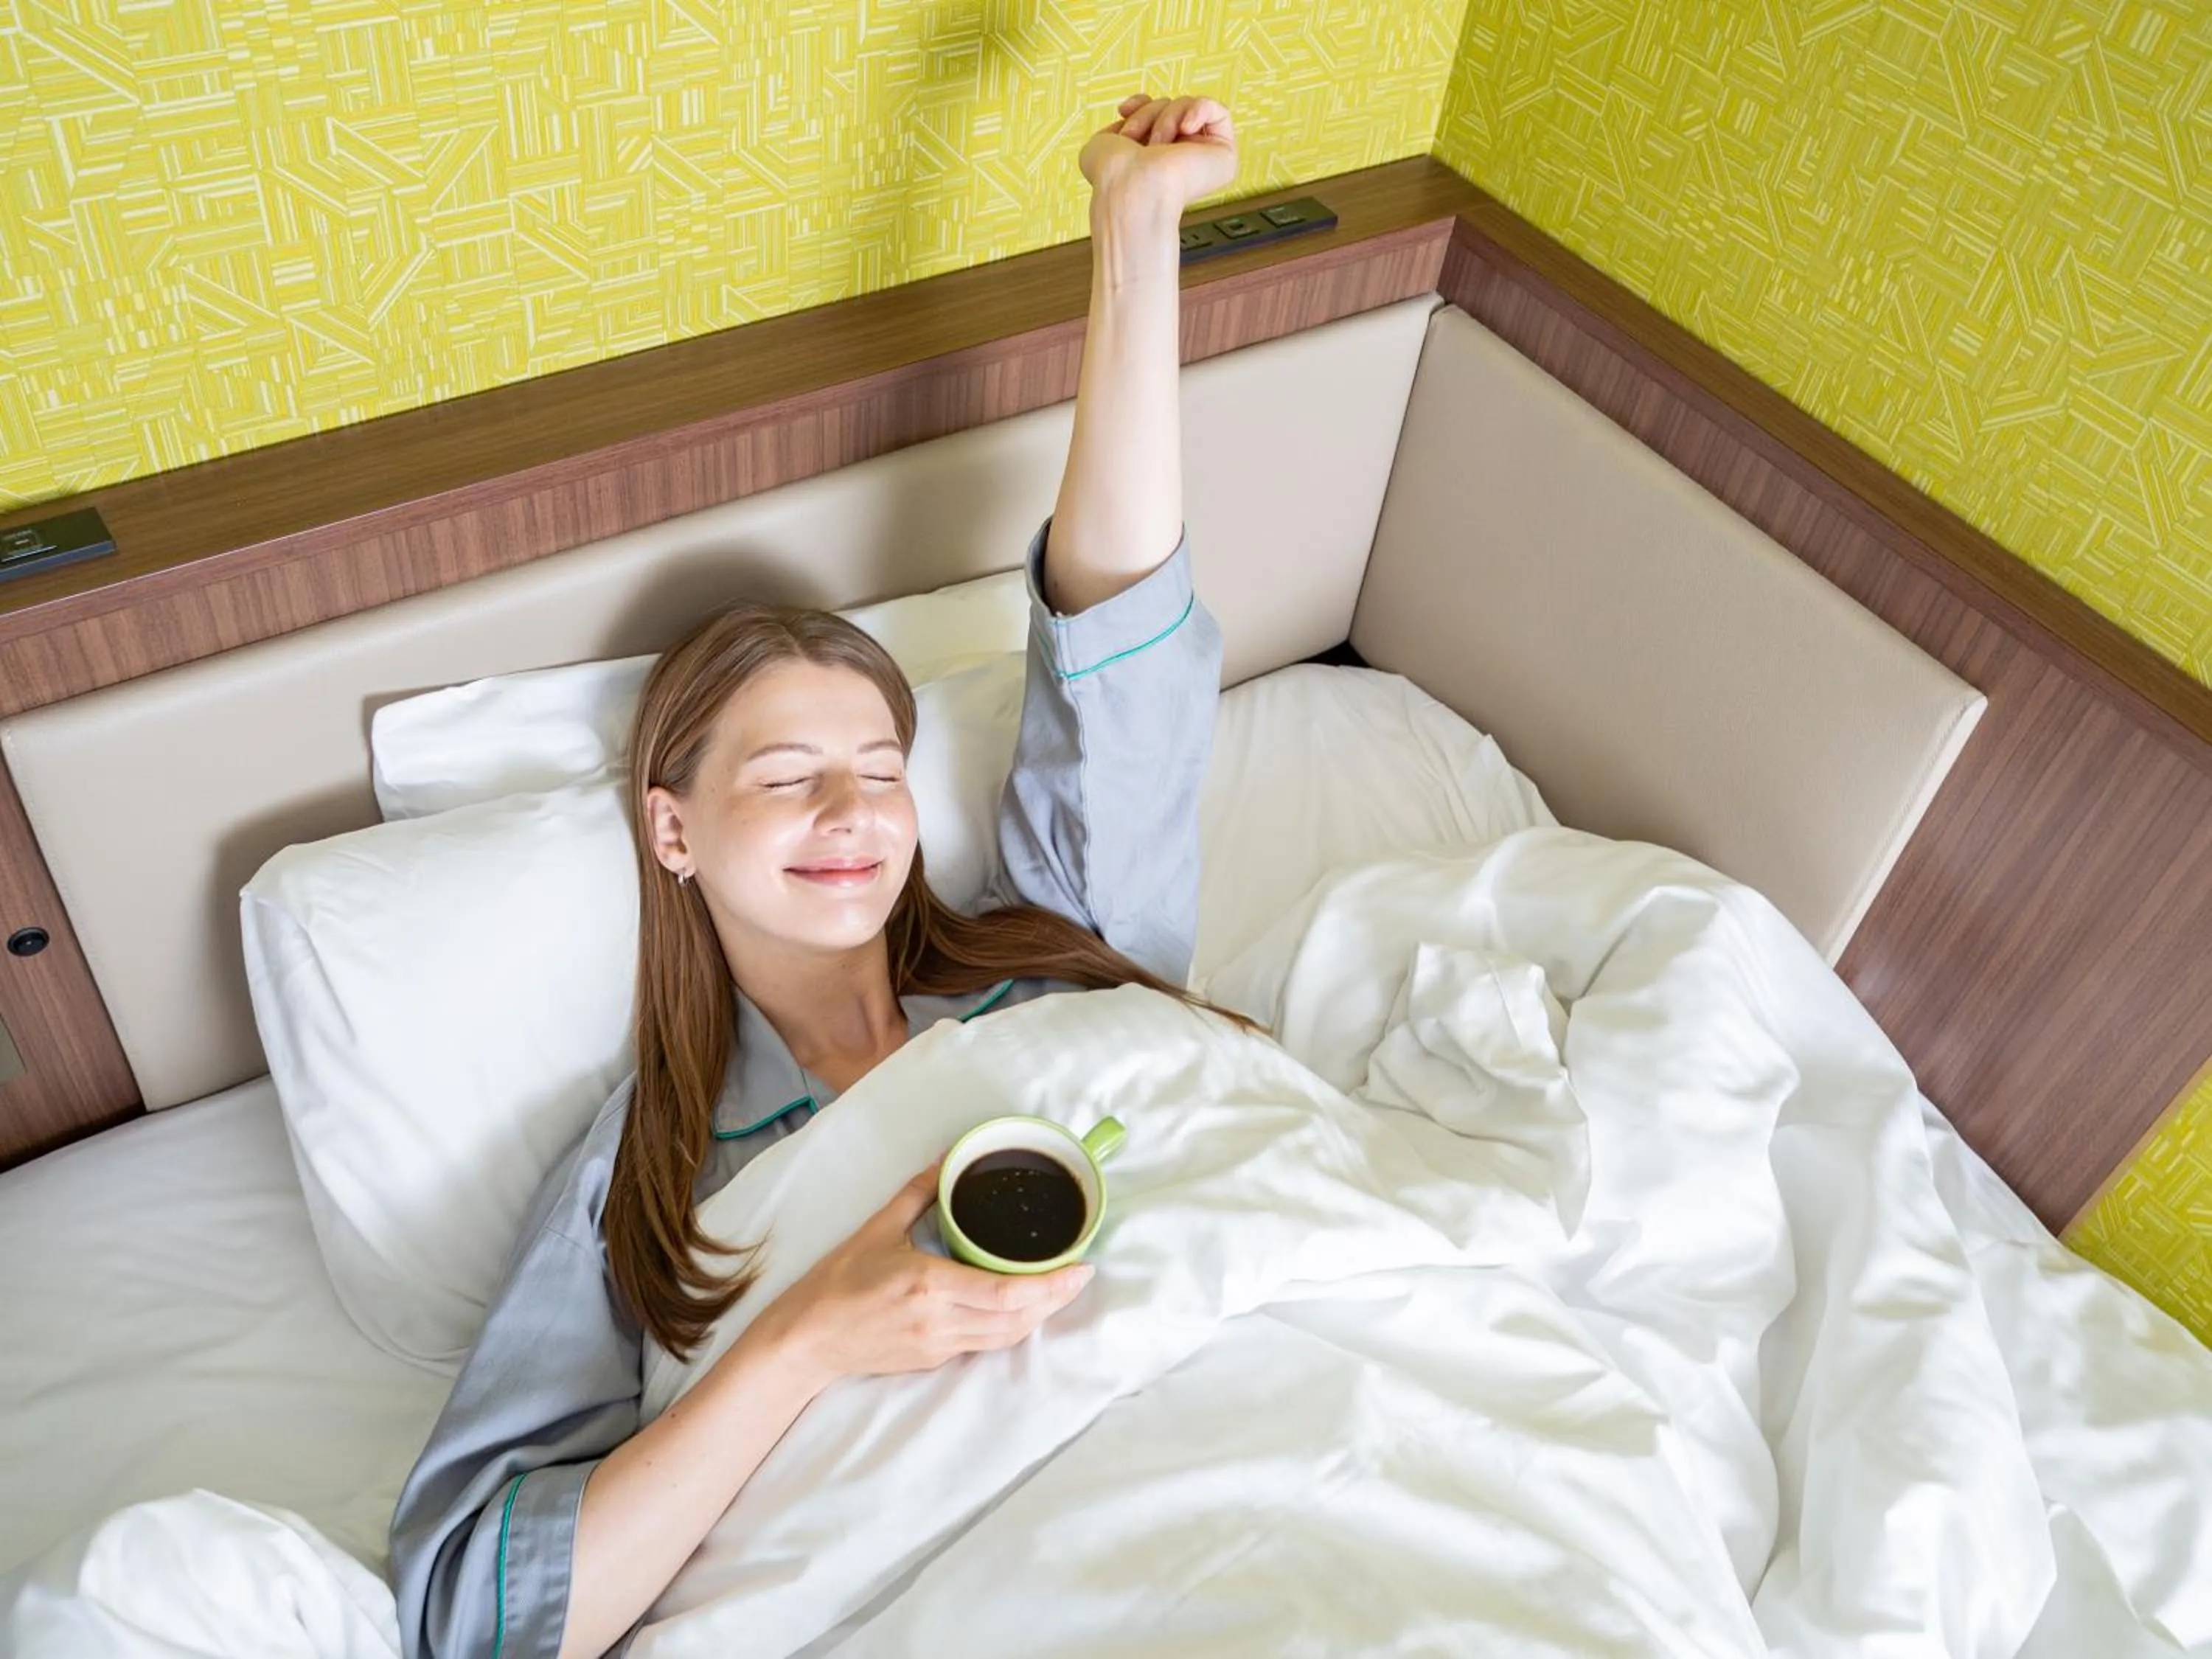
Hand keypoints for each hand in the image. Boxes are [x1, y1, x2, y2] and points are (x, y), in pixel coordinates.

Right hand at [762, 1166, 1092, 1388]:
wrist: (807, 1339)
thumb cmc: (838, 1282)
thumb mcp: (877, 1229)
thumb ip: (918, 1191)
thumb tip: (947, 1157)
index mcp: (930, 1285)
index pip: (1007, 1293)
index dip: (1051, 1284)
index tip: (1080, 1266)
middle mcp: (941, 1321)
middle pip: (1018, 1319)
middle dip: (1056, 1299)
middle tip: (1082, 1274)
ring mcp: (939, 1345)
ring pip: (1006, 1337)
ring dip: (1039, 1315)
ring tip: (1061, 1289)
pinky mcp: (934, 1359)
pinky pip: (985, 1344)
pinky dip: (1011, 1325)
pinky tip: (1022, 1305)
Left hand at [1080, 93, 1238, 222]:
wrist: (1129, 187)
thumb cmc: (1112, 174)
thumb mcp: (1105, 141)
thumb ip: (1122, 126)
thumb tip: (1133, 112)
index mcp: (1155, 158)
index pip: (1158, 113)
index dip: (1142, 105)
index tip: (1124, 110)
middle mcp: (1179, 158)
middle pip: (1170, 106)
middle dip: (1149, 114)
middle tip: (1136, 140)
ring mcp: (1202, 158)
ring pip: (1188, 106)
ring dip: (1166, 118)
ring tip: (1157, 144)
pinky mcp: (1223, 155)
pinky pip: (1218, 111)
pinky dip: (1199, 110)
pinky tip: (1185, 127)